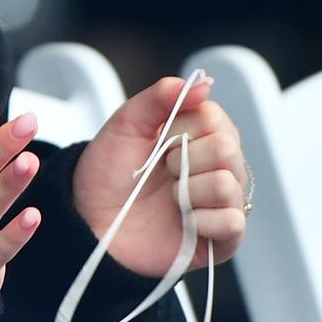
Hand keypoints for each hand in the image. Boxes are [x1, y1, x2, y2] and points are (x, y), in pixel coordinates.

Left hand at [73, 74, 250, 274]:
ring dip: (188, 191)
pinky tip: (184, 222)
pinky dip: (201, 221)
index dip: (180, 128)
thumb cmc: (108, 174)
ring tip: (171, 198)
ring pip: (228, 184)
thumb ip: (160, 98)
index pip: (215, 118)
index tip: (158, 140)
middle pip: (227, 148)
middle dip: (183, 159)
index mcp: (201, 137)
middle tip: (162, 171)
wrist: (89, 220)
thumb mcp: (125, 125)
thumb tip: (204, 83)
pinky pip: (233, 223)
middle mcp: (219, 167)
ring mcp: (222, 203)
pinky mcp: (222, 238)